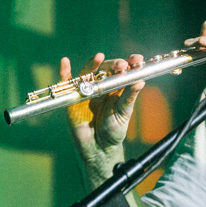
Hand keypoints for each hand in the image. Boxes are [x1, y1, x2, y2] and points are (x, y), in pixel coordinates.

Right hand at [61, 52, 144, 185]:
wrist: (99, 149)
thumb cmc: (113, 131)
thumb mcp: (124, 113)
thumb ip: (129, 97)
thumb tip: (140, 80)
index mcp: (116, 87)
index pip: (123, 70)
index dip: (129, 63)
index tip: (137, 60)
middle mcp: (102, 86)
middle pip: (106, 68)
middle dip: (114, 64)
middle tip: (122, 65)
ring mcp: (86, 90)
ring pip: (88, 72)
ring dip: (93, 64)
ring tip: (99, 57)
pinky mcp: (73, 98)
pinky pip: (67, 83)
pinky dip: (64, 72)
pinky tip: (65, 62)